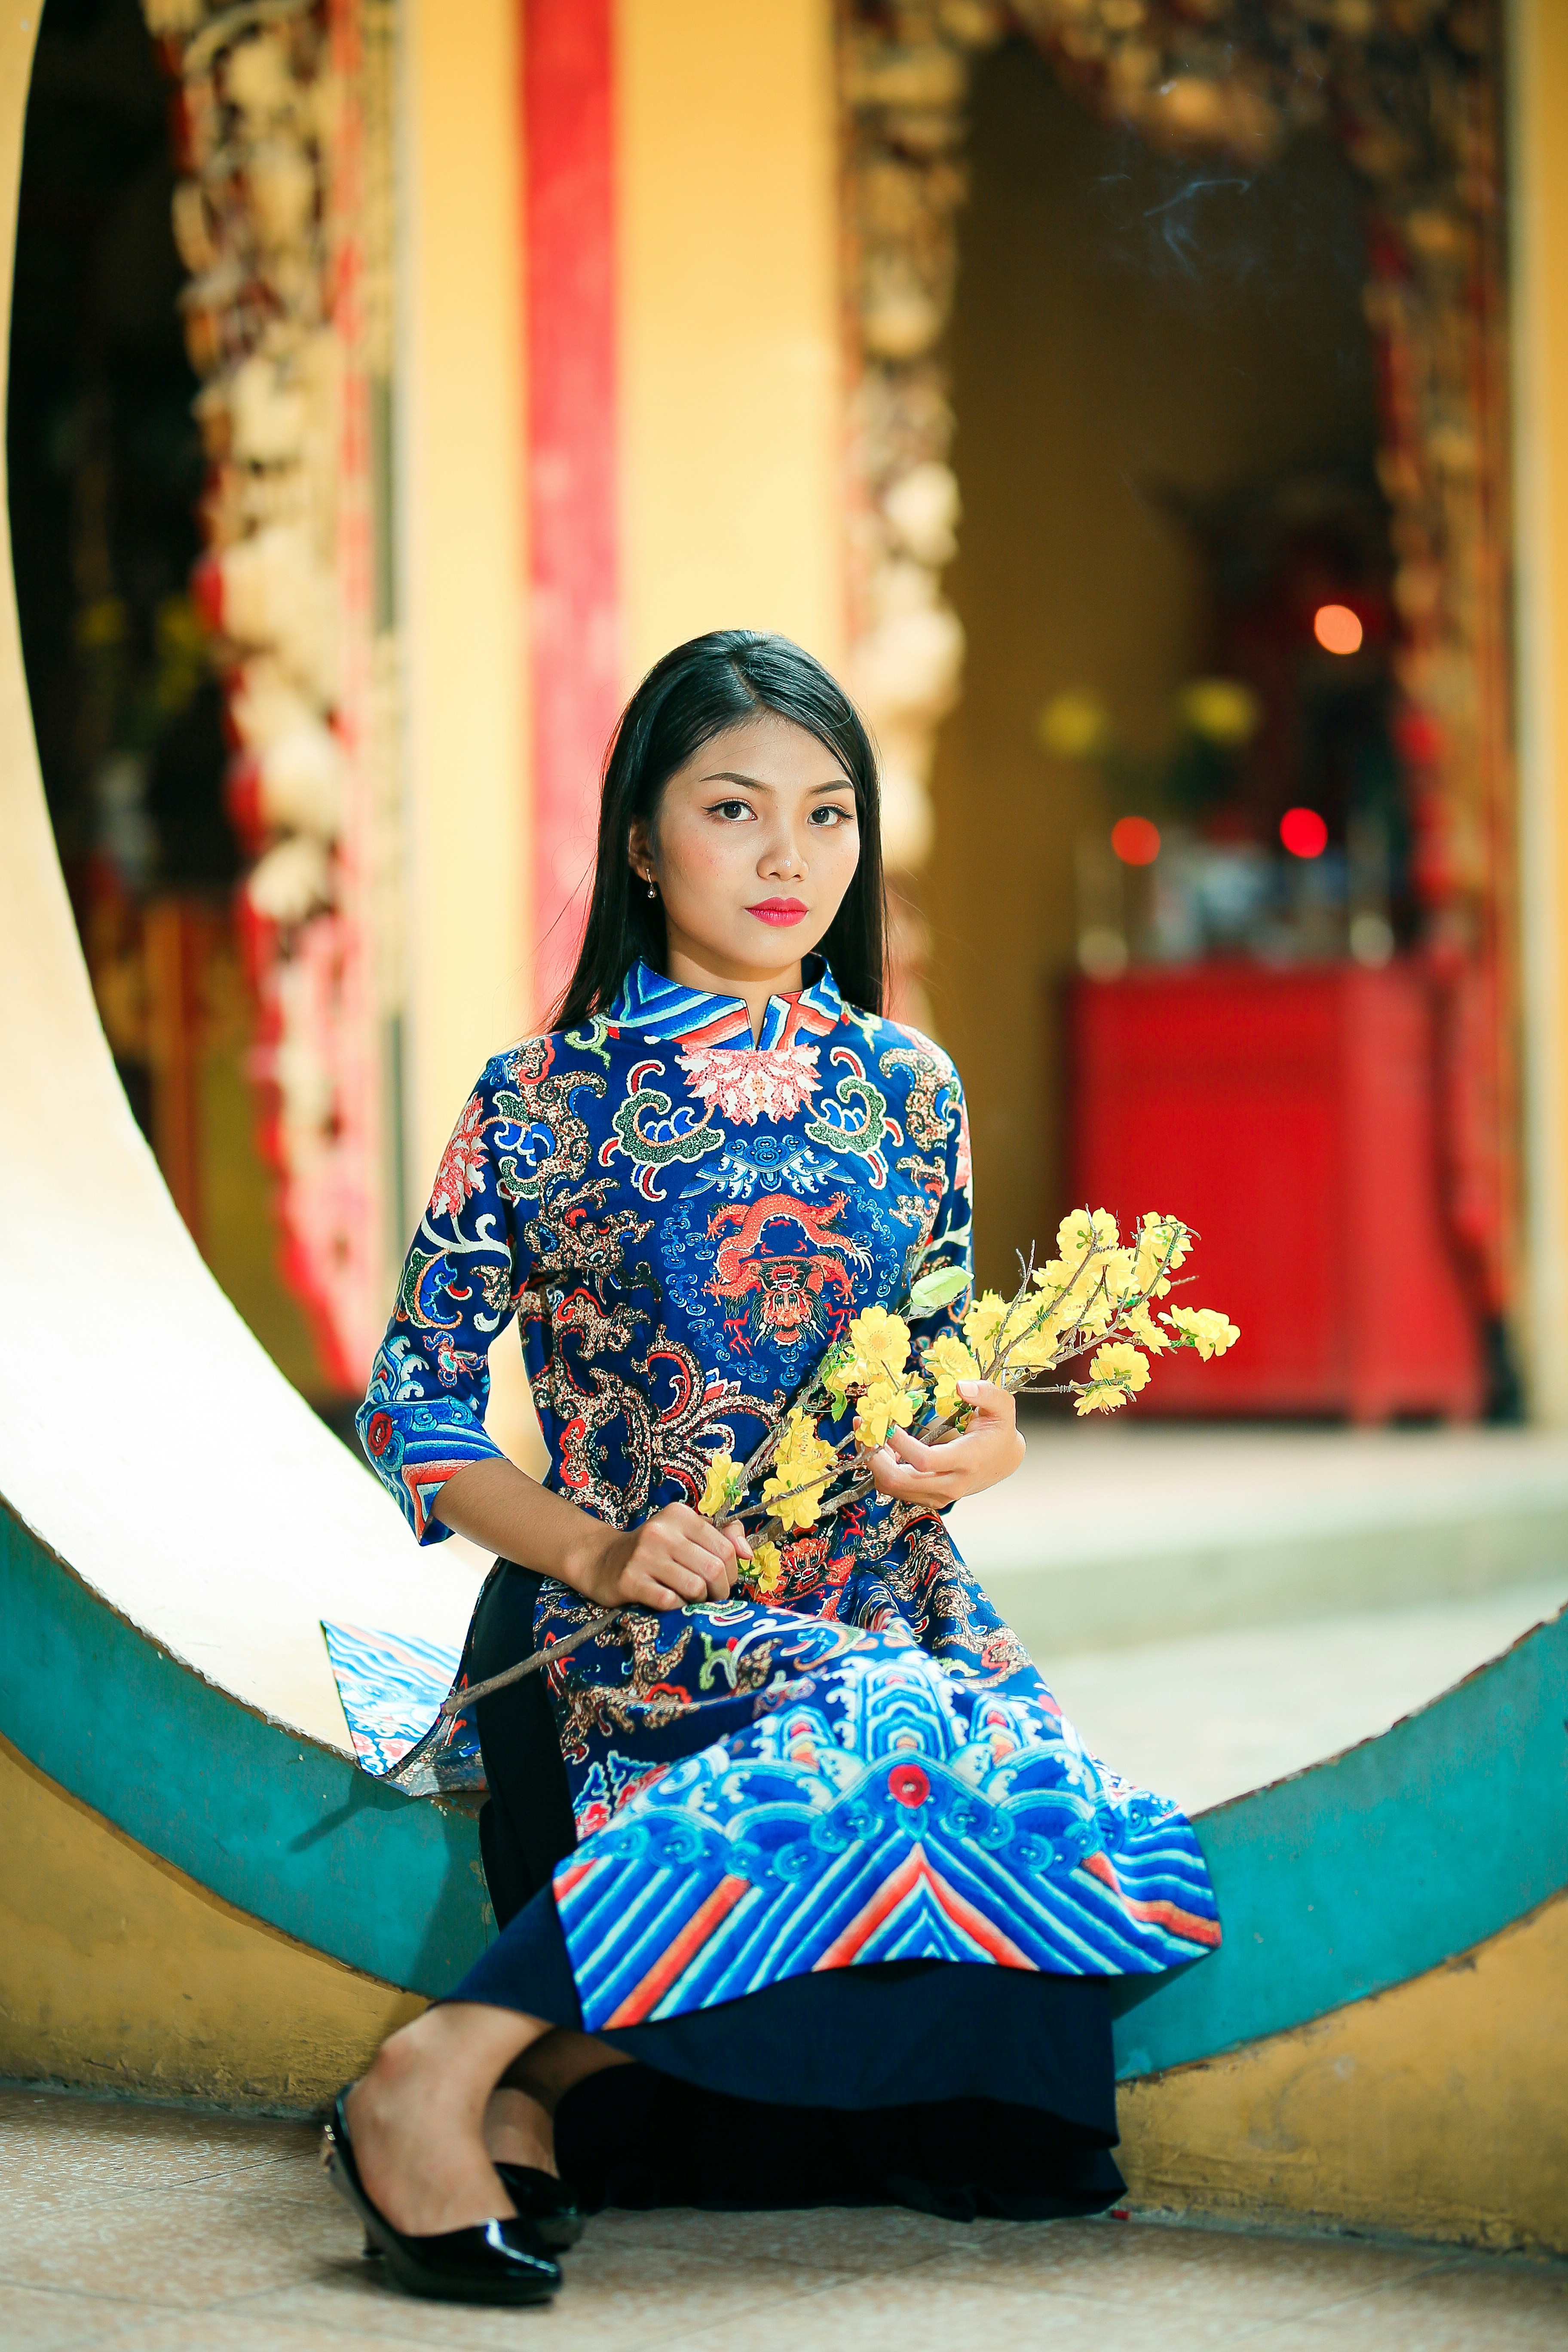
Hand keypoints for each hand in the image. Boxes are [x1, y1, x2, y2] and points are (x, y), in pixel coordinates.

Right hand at [573, 1503, 750, 1613]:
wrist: (602, 1560)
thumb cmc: (654, 1549)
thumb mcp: (685, 1533)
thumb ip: (721, 1536)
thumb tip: (747, 1553)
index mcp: (680, 1515)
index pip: (725, 1548)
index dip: (731, 1571)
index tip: (722, 1580)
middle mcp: (661, 1531)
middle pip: (713, 1569)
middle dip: (719, 1590)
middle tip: (710, 1596)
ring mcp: (643, 1556)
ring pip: (695, 1587)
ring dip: (699, 1601)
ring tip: (690, 1599)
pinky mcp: (630, 1580)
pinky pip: (669, 1601)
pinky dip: (677, 1608)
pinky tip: (671, 1602)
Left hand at [867, 1381, 1022, 1509]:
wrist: (1003, 1461)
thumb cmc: (999, 1430)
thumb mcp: (1002, 1407)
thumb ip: (987, 1393)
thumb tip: (961, 1386)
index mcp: (967, 1461)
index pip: (925, 1461)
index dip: (899, 1443)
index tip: (885, 1421)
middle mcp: (952, 1484)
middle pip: (900, 1481)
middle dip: (874, 1456)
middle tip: (863, 1427)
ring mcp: (940, 1495)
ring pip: (893, 1488)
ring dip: (874, 1462)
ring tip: (869, 1434)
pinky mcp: (930, 1498)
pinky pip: (897, 1489)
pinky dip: (882, 1470)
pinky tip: (882, 1447)